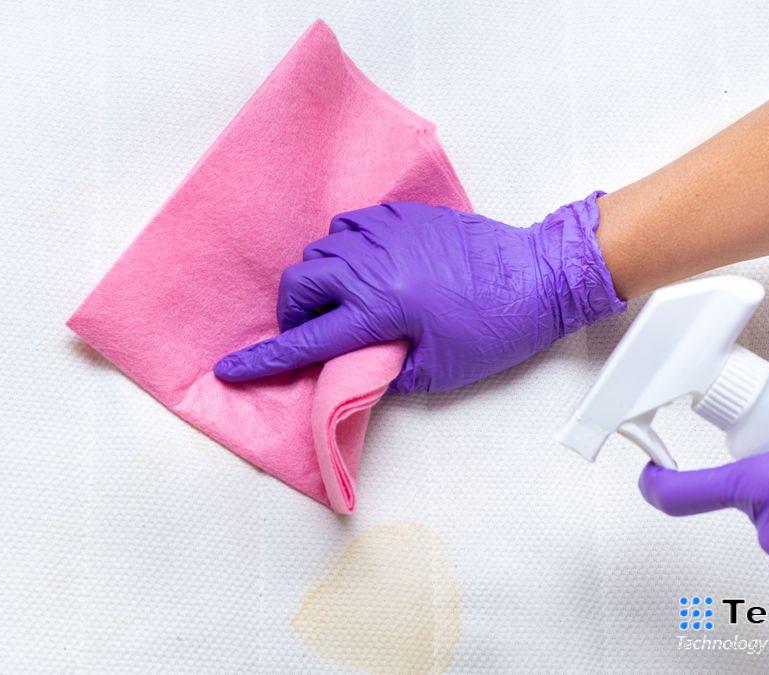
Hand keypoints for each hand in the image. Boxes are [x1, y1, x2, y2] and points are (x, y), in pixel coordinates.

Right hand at [213, 194, 624, 392]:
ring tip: (340, 301)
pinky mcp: (404, 216)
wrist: (537, 275)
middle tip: (312, 332)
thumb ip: (383, 371)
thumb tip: (351, 372)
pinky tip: (364, 267)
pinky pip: (351, 225)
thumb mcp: (437, 369)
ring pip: (322, 249)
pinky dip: (344, 249)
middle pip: (299, 283)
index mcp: (379, 309)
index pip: (306, 340)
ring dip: (319, 279)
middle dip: (293, 312)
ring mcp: (387, 234)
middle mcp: (372, 265)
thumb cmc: (494, 328)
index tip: (231, 369)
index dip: (264, 360)